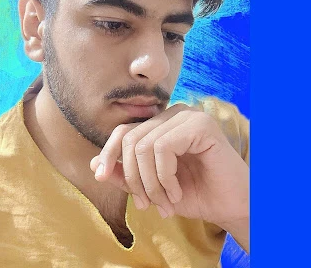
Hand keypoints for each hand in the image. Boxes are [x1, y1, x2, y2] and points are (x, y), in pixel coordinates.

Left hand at [90, 103, 248, 230]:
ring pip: (144, 146)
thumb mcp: (149, 186)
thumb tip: (93, 164)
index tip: (101, 176)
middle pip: (131, 139)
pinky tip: (176, 192)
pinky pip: (164, 148)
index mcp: (161, 124)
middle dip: (134, 178)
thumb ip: (124, 173)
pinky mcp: (200, 125)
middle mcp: (172, 114)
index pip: (123, 131)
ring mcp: (187, 115)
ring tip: (165, 203)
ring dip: (150, 184)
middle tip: (146, 204)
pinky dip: (164, 177)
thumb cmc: (192, 194)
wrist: (229, 207)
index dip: (108, 153)